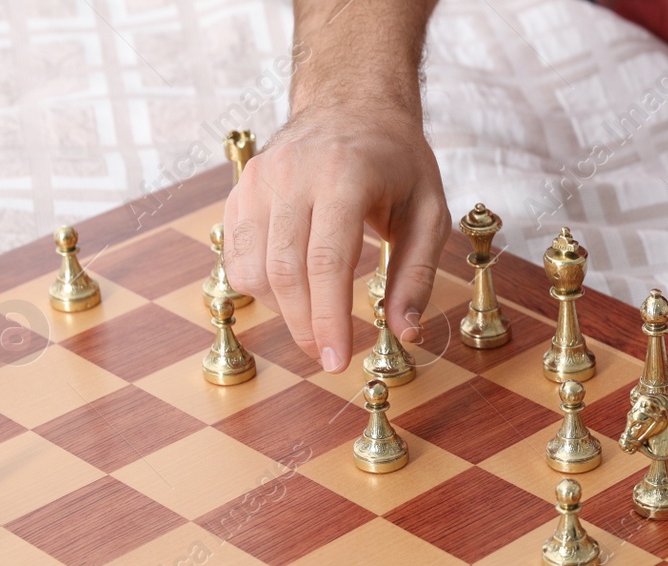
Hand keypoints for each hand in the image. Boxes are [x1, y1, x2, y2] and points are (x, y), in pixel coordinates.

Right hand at [222, 101, 449, 372]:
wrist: (353, 103)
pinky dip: (261, 286)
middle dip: (304, 326)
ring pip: (253, 269)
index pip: (326, 264)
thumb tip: (405, 332)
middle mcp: (292, 175)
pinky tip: (293, 290)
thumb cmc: (397, 160)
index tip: (337, 361)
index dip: (328, 320)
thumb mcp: (429, 212)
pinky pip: (238, 255)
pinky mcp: (241, 190)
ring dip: (282, 309)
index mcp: (343, 175)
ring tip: (316, 316)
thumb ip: (417, 274)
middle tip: (328, 356)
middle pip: (284, 272)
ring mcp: (259, 180)